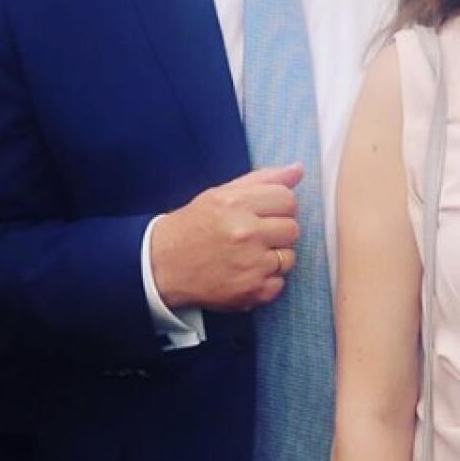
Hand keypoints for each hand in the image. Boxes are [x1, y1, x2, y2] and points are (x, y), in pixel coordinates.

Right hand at [151, 164, 302, 311]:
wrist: (161, 266)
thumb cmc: (193, 227)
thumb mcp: (221, 193)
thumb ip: (263, 179)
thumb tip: (298, 170)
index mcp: (237, 204)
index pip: (288, 200)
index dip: (278, 207)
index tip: (263, 214)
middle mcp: (246, 233)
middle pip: (292, 229)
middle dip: (276, 232)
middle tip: (253, 236)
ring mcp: (251, 264)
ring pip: (289, 257)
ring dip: (273, 257)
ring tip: (248, 255)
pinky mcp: (253, 290)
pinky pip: (280, 283)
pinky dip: (265, 281)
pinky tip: (244, 273)